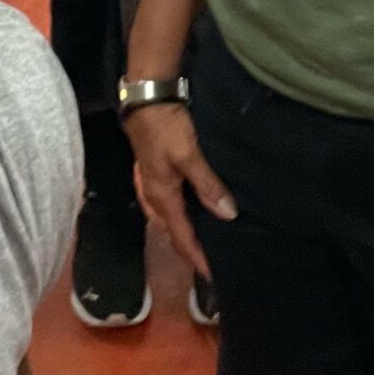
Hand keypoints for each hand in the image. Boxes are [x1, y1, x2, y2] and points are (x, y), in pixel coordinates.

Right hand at [124, 102, 233, 279]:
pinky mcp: (153, 171)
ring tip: (202, 239)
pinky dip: (178, 214)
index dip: (197, 257)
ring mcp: (150, 183)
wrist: (145, 99)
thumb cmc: (166, 128)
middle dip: (188, 249)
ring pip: (166, 218)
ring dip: (182, 232)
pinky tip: (189, 207)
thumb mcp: (189, 156)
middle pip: (171, 232)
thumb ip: (208, 185)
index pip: (182, 237)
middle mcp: (153, 197)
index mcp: (162, 198)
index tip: (214, 275)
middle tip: (210, 261)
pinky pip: (165, 204)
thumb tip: (228, 215)